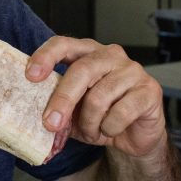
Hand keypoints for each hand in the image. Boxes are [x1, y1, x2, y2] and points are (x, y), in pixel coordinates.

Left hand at [25, 38, 166, 158]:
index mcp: (88, 53)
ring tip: (91, 132)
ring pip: (99, 97)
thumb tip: (33, 113)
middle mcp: (111, 55)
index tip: (30, 76)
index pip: (64, 44)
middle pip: (81, 71)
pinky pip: (121, 112)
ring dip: (90, 123)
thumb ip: (56, 106)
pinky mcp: (149, 90)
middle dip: (62, 100)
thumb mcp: (72, 112)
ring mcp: (132, 70)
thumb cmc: (101, 116)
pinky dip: (109, 128)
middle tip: (50, 123)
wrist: (135, 135)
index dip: (46, 57)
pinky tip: (111, 130)